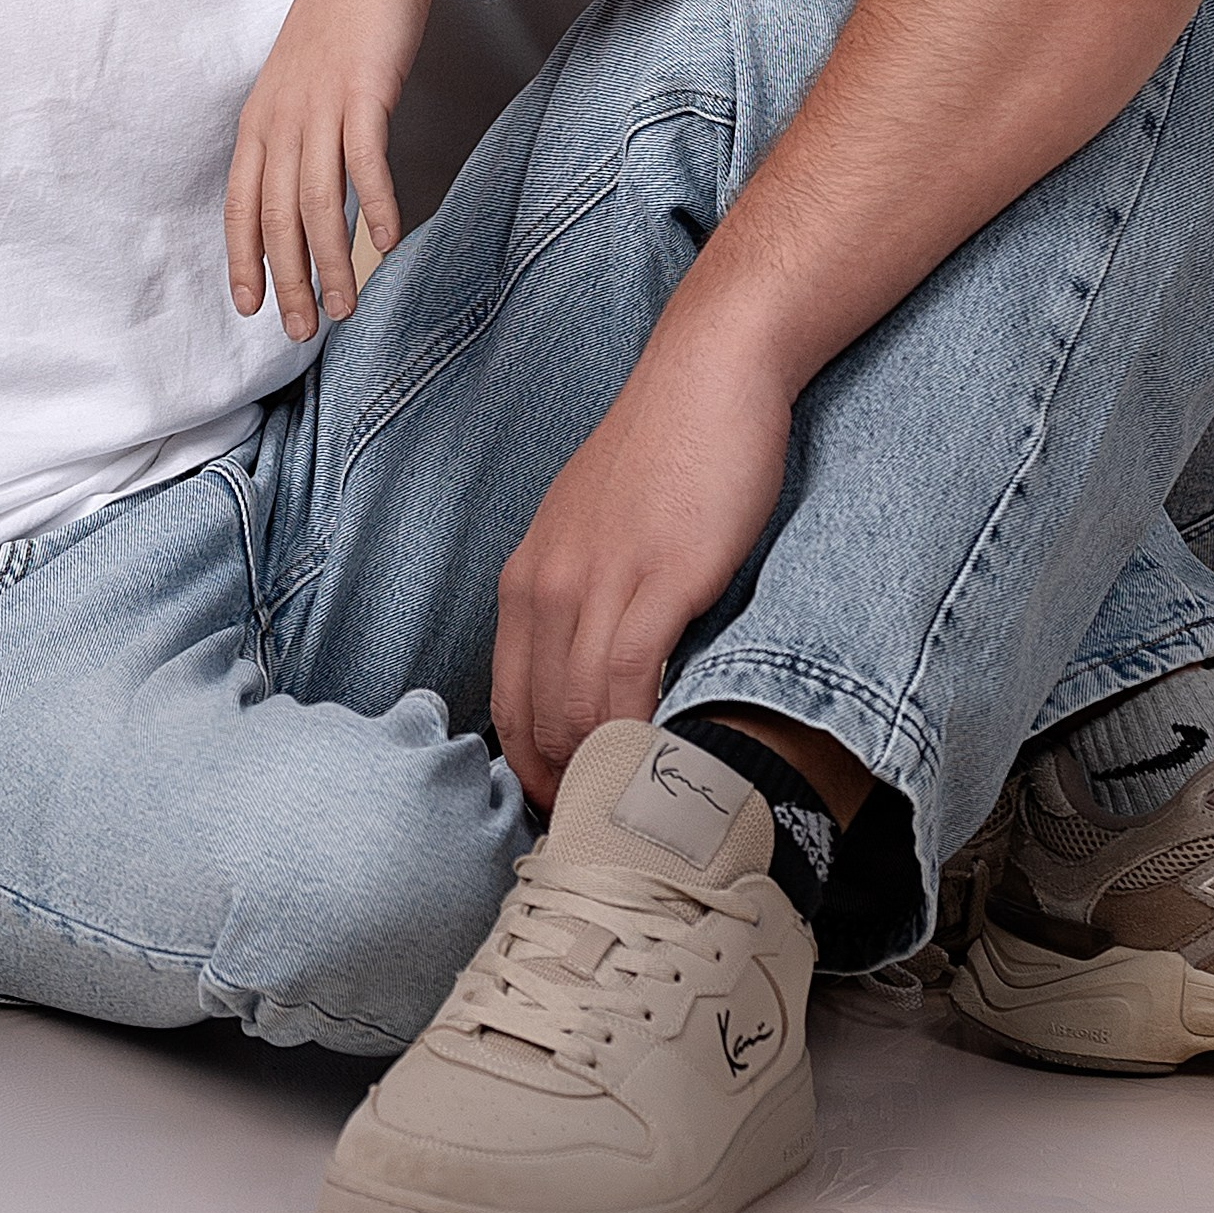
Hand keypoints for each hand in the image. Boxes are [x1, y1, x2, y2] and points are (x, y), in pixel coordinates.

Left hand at [225, 0, 432, 339]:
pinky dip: (377, 205)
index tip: (250, 309)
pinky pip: (365, 160)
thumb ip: (293, 135)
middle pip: (276, 216)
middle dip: (286, 280)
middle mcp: (281, 119)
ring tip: (344, 308)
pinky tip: (390, 243)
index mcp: (258, 122)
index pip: (239, 205)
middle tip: (300, 331)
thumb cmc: (337, 28)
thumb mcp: (297, 85)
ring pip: (319, 200)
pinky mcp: (365, 91)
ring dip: (331, 261)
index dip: (243, 259)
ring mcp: (321, 105)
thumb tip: (296, 192)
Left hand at [490, 318, 793, 803]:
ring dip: (602, 775)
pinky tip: (661, 767)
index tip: (568, 813)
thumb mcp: (598, 532)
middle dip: (565, 789)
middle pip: (535, 721)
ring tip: (636, 819)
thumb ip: (588, 601)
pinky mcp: (658, 578)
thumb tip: (601, 685)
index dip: (533, 773)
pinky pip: (626, 681)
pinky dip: (636, 736)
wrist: (708, 376)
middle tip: (606, 836)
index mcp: (527, 577)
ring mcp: (596, 581)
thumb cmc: (666, 455)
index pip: (506, 705)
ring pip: (576, 711)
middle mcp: (546, 584)